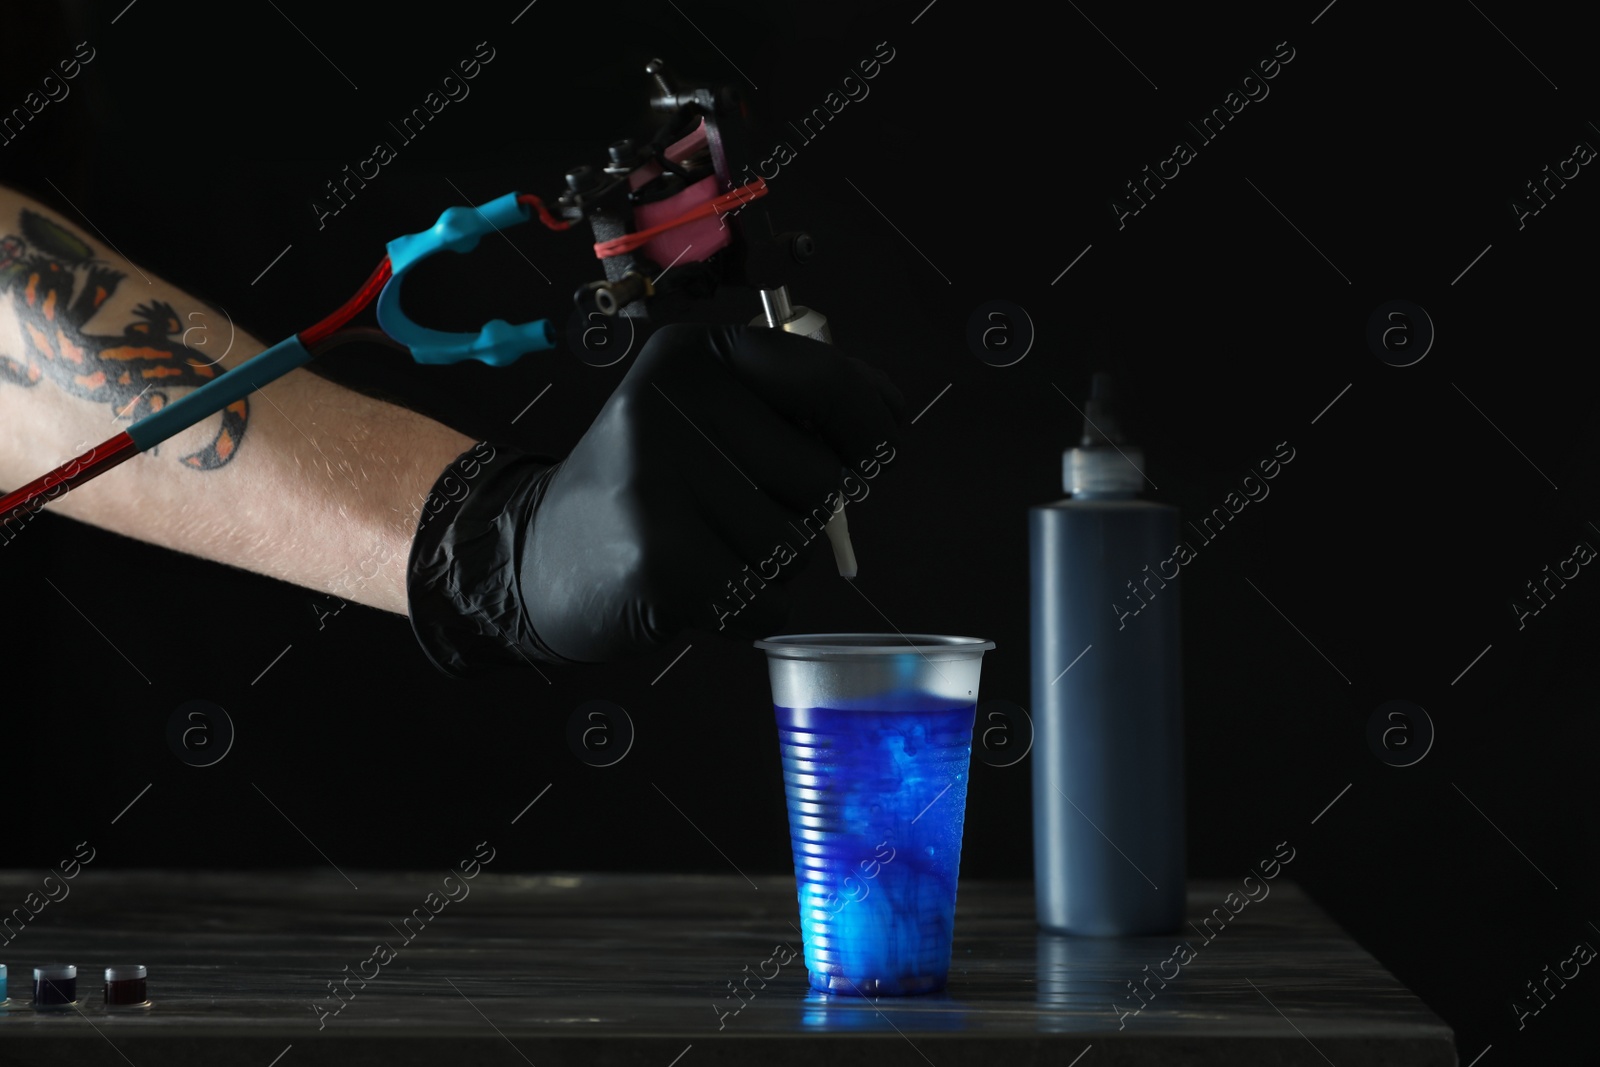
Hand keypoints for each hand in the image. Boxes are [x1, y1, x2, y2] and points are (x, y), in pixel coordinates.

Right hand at [407, 322, 906, 671]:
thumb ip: (794, 404)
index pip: (826, 381)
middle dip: (803, 513)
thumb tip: (890, 412)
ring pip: (796, 547)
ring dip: (769, 567)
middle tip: (734, 515)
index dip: (872, 424)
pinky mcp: (658, 558)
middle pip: (824, 479)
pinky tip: (694, 591)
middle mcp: (669, 404)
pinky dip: (747, 611)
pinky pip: (767, 600)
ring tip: (703, 549)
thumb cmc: (648, 488)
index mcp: (692, 357)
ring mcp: (657, 480)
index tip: (881, 448)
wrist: (535, 561)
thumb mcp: (705, 414)